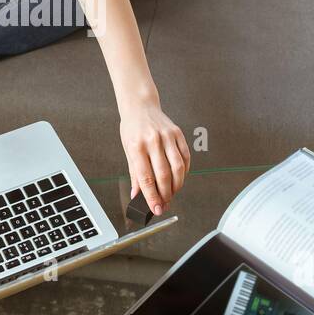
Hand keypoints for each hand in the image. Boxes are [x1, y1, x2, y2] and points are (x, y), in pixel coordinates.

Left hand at [120, 98, 189, 217]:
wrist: (140, 106)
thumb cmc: (132, 129)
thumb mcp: (128, 150)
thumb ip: (135, 174)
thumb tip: (137, 195)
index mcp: (137, 147)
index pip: (146, 178)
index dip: (152, 196)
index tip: (156, 209)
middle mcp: (153, 141)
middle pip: (164, 175)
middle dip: (166, 194)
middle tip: (165, 204)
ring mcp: (167, 136)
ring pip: (178, 167)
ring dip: (177, 185)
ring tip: (172, 193)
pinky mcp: (178, 134)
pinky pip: (185, 157)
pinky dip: (184, 171)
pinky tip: (179, 177)